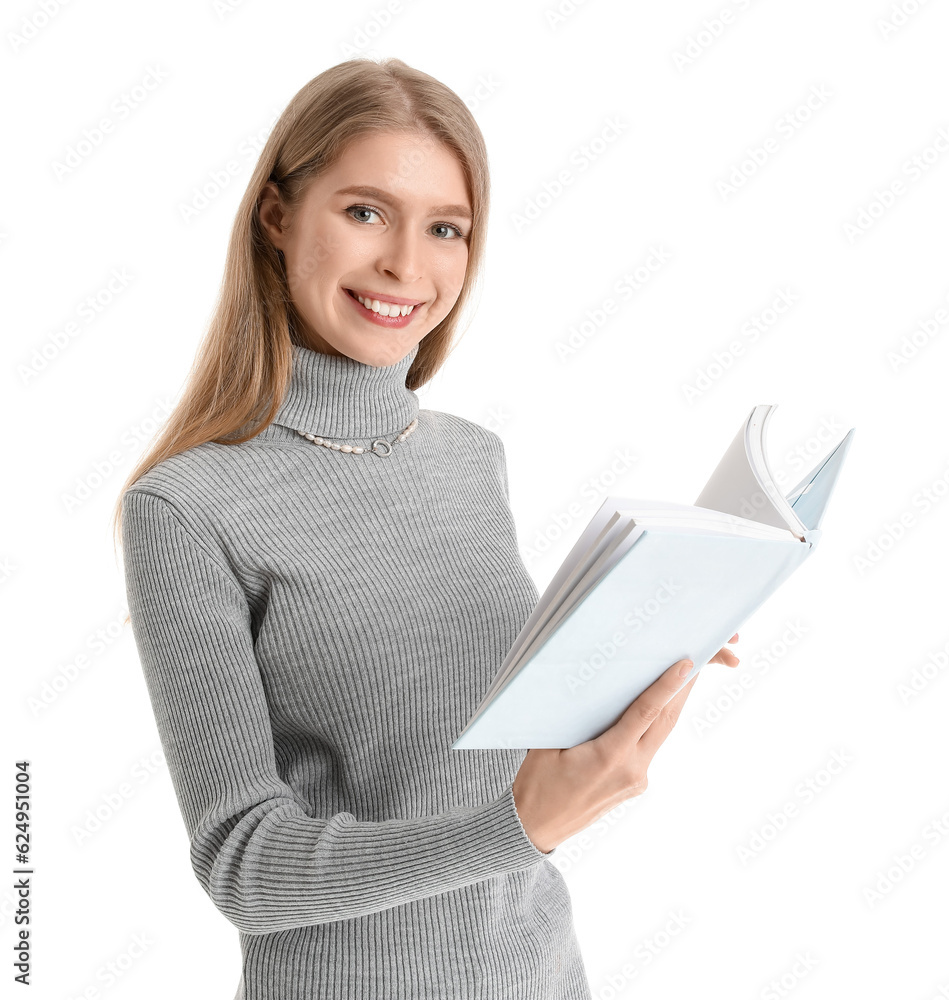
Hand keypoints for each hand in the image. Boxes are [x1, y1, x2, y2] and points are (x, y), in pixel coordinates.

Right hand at [512, 634, 739, 854]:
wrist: (536, 827)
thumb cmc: (536, 784)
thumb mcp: (547, 744)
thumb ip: (574, 717)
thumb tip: (593, 686)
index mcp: (609, 757)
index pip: (645, 713)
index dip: (667, 687)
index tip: (687, 665)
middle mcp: (631, 770)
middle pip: (664, 722)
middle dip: (681, 689)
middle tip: (696, 659)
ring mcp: (637, 780)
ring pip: (660, 735)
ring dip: (671, 706)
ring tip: (682, 676)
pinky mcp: (635, 784)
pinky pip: (648, 747)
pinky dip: (654, 725)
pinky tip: (653, 709)